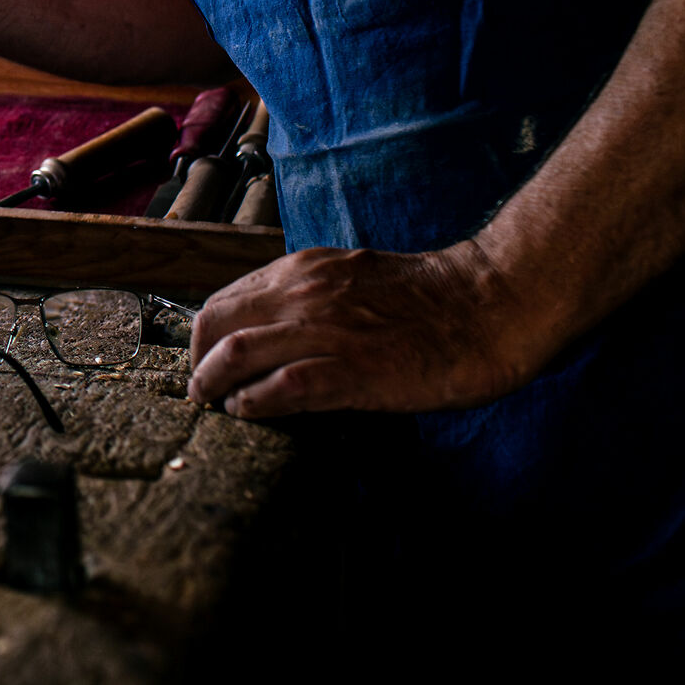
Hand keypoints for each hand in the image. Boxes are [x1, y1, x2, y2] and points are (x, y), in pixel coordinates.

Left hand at [186, 240, 554, 418]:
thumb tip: (270, 333)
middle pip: (215, 323)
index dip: (205, 337)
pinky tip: (251, 414)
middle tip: (201, 391)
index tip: (204, 362)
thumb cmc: (425, 301)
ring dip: (214, 384)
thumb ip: (307, 299)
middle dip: (197, 362)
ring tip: (215, 406)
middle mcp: (303, 293)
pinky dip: (256, 403)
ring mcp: (326, 330)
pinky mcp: (353, 369)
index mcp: (302, 271)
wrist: (487, 306)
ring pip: (237, 352)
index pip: (224, 299)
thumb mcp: (349, 280)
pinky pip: (283, 387)